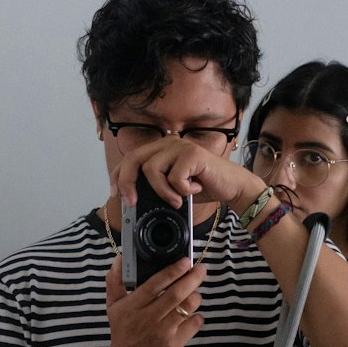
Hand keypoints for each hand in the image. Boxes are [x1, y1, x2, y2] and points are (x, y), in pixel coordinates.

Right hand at [103, 255, 205, 346]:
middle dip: (193, 278)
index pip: (156, 283)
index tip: (186, 261)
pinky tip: (193, 314)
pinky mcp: (173, 346)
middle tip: (201, 268)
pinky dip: (197, 317)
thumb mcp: (113, 306)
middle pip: (176, 293)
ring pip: (187, 307)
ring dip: (195, 296)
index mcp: (133, 306)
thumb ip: (115, 281)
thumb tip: (119, 258)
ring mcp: (162, 332)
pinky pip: (193, 325)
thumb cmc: (122, 333)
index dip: (174, 270)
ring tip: (195, 292)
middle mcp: (148, 318)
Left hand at [112, 135, 260, 215]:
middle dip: (128, 183)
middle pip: (134, 159)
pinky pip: (174, 177)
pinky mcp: (192, 154)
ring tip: (177, 200)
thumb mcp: (172, 189)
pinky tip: (195, 190)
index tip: (115, 194)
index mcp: (160, 150)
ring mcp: (180, 146)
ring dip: (162, 191)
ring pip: (152, 169)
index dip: (118, 176)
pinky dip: (182, 191)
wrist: (231, 187)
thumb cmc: (202, 187)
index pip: (130, 158)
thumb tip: (130, 201)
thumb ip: (154, 188)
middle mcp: (167, 144)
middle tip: (132, 202)